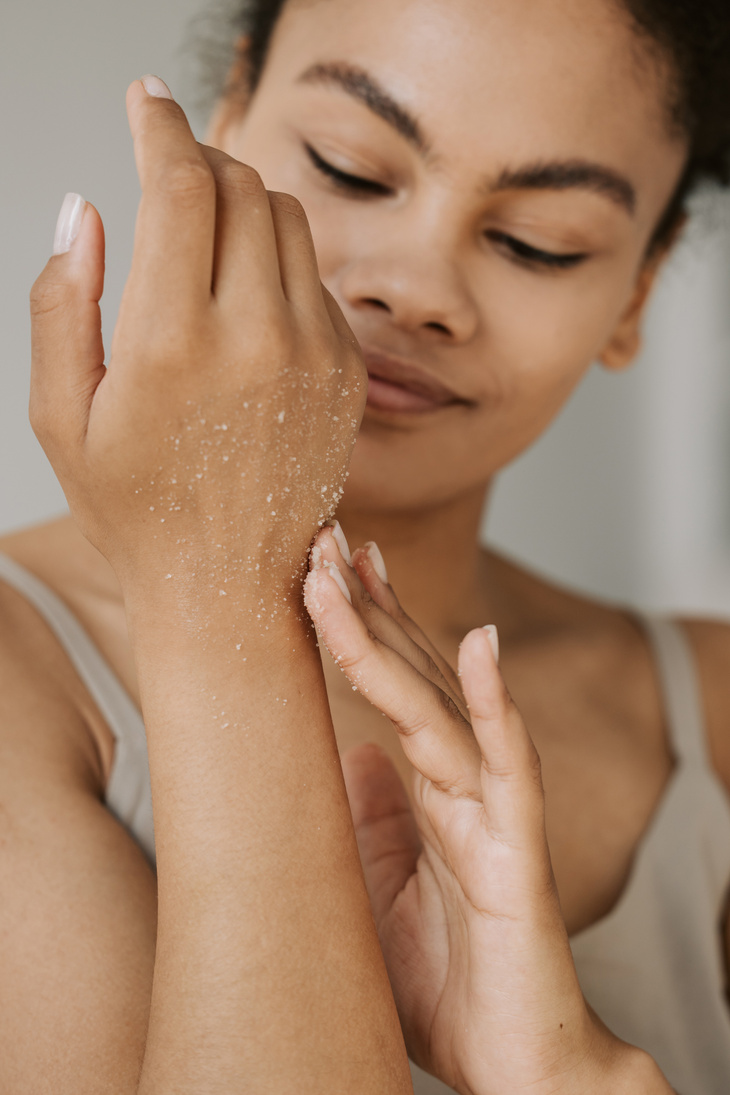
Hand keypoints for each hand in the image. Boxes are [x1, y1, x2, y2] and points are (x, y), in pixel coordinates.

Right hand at [29, 77, 363, 596]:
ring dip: (241, 200)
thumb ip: (62, 303)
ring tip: (202, 232)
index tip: (144, 99)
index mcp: (173, 344)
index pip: (180, 184)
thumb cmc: (137, 511)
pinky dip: (277, 258)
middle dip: (197, 156)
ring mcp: (314, 354)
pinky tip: (244, 298)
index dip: (159, 123)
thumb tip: (83, 209)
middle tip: (165, 167)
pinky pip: (315, 276)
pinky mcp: (347, 372)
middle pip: (240, 184)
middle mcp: (256, 338)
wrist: (232, 586)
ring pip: (286, 219)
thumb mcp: (63, 418)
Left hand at [304, 526, 633, 1094]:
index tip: (326, 564)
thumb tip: (346, 755)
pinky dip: (499, 703)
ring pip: (442, 701)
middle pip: (413, 672)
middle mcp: (463, 782)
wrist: (514, 1060)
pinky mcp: (518, 849)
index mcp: (430, 787)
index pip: (395, 685)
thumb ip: (370, 815)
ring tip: (351, 567)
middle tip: (321, 535)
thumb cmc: (449, 977)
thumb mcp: (379, 884)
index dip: (362, 622)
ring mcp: (492, 807)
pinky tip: (483, 643)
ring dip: (397, 632)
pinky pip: (509, 767)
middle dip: (365, 602)